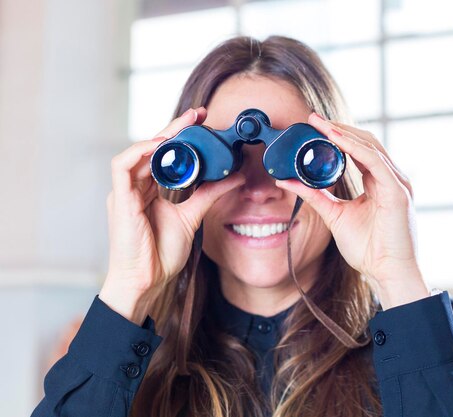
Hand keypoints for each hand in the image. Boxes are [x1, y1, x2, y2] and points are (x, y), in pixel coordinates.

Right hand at [100, 107, 244, 322]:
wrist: (147, 281)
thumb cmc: (162, 253)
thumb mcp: (193, 215)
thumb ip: (210, 193)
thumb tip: (235, 175)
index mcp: (151, 189)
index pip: (165, 154)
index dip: (181, 135)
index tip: (203, 121)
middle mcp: (136, 186)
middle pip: (153, 149)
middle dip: (175, 128)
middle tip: (198, 113)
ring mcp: (125, 192)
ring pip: (138, 152)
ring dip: (160, 136)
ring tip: (184, 126)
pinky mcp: (119, 200)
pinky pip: (122, 167)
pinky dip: (140, 153)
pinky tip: (160, 146)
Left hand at [275, 113, 429, 306]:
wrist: (388, 273)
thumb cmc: (369, 250)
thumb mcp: (335, 216)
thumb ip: (315, 196)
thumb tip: (287, 181)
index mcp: (380, 183)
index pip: (359, 150)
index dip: (337, 136)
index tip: (314, 126)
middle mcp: (391, 179)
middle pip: (365, 142)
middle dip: (338, 128)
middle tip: (313, 118)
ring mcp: (397, 183)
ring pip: (370, 146)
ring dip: (344, 133)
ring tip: (320, 124)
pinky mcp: (397, 192)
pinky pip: (375, 162)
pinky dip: (354, 148)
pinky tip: (336, 139)